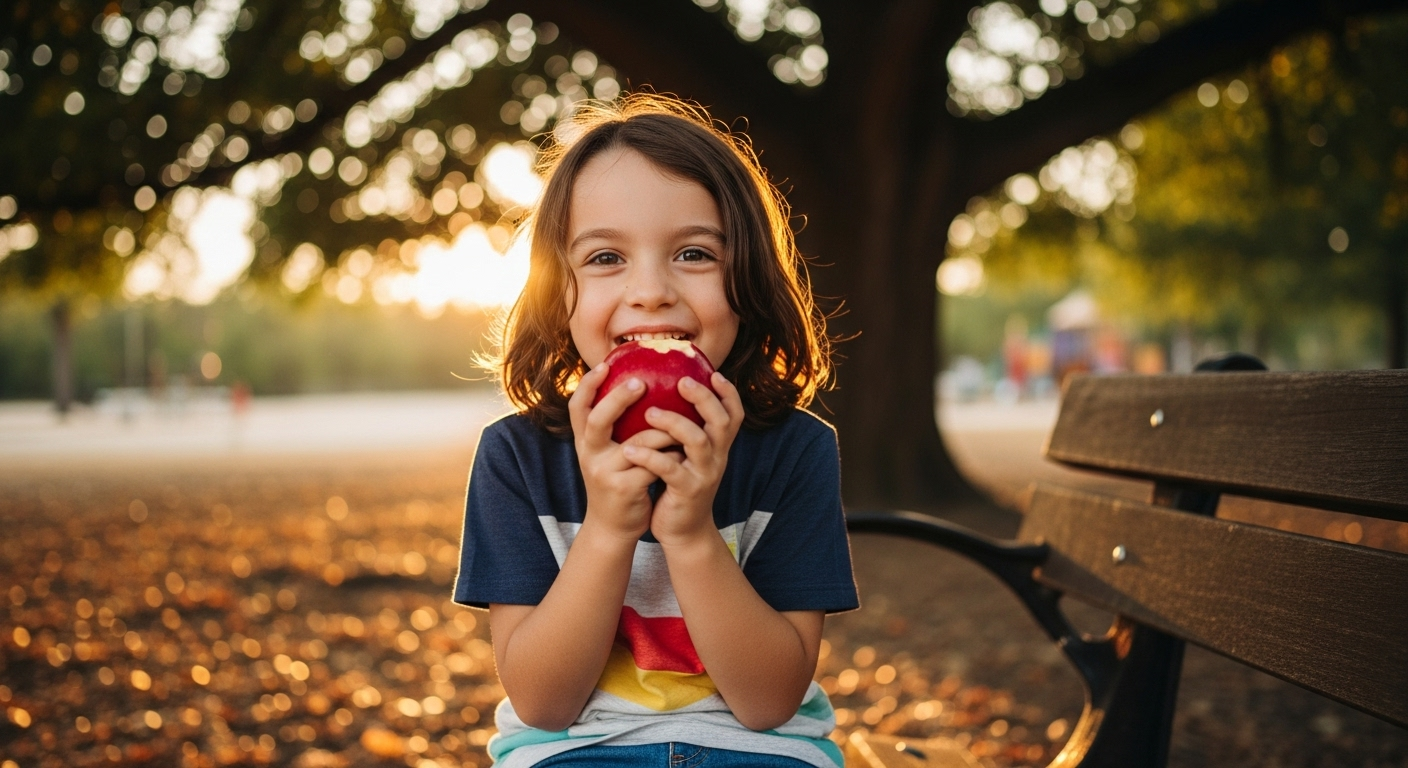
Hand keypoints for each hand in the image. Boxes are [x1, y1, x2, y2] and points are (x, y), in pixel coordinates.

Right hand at [568, 362, 676, 540]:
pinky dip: (672, 455)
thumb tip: (637, 384)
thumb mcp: (606, 453)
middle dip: (618, 399)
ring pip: (638, 442)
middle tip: (640, 383)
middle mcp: (589, 455)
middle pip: (597, 420)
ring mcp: (605, 473)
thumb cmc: (616, 481)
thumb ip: (615, 426)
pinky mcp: (625, 489)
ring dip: (664, 431)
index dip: (588, 384)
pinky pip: (655, 464)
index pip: (578, 407)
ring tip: (682, 421)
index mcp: (584, 442)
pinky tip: (685, 449)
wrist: (613, 527)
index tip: (604, 364)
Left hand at [622, 372, 743, 545]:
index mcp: (718, 447)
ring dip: (674, 423)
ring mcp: (704, 475)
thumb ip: (685, 431)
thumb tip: (666, 394)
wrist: (684, 531)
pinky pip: (670, 469)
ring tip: (649, 413)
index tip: (712, 372)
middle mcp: (717, 458)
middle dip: (703, 398)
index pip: (734, 414)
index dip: (728, 392)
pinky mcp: (687, 492)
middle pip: (721, 421)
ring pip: (697, 441)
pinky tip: (628, 450)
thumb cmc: (680, 487)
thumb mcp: (689, 457)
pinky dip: (649, 457)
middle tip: (682, 381)